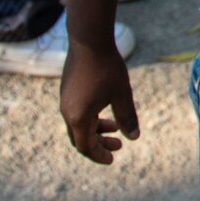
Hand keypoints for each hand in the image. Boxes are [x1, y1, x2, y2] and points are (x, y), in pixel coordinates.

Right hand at [60, 38, 140, 164]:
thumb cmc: (107, 68)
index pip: (86, 146)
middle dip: (99, 144)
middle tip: (118, 145)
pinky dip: (91, 117)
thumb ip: (127, 117)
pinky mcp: (67, 90)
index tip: (113, 159)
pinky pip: (77, 112)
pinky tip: (106, 109)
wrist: (89, 41)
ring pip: (79, 124)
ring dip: (96, 130)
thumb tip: (134, 138)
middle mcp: (67, 112)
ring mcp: (65, 100)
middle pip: (80, 138)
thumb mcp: (122, 94)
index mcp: (78, 117)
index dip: (99, 155)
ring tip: (115, 127)